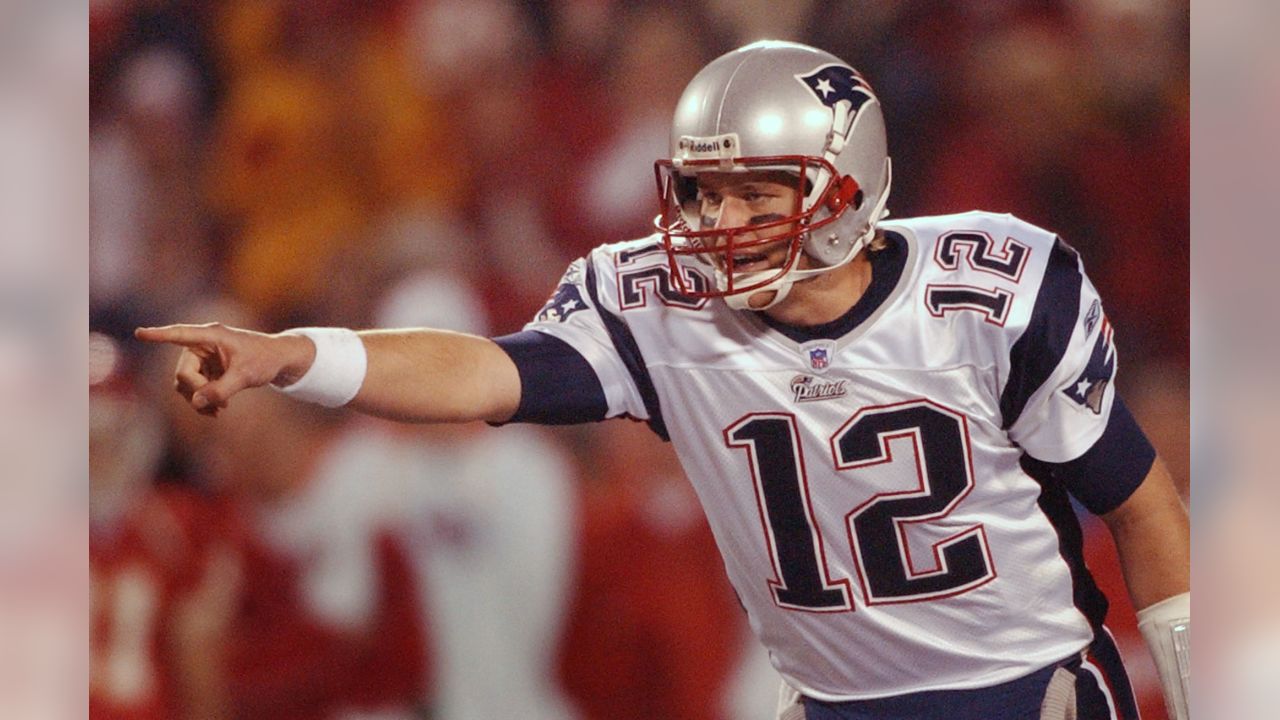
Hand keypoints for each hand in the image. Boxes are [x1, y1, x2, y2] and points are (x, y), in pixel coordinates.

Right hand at [134, 323, 314, 416]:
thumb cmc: (265, 359)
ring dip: (198, 400)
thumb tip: (197, 402)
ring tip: (220, 410)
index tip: (139, 333)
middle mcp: (202, 345)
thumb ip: (221, 389)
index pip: (180, 334)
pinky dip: (202, 401)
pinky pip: (193, 389)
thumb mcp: (246, 376)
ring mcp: (201, 358)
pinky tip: (217, 411)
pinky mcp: (205, 370)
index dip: (159, 335)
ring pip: (185, 384)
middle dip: (198, 391)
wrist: (278, 360)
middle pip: (183, 373)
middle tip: (220, 405)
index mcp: (212, 335)